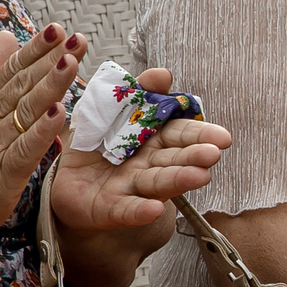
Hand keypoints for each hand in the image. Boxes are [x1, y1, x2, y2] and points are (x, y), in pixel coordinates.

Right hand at [0, 24, 79, 242]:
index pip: (15, 70)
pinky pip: (25, 148)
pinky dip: (41, 131)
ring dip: (50, 86)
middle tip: (76, 39)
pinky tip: (58, 113)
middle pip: (25, 84)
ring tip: (70, 64)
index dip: (37, 49)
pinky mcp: (4, 172)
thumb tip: (7, 36)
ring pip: (27, 110)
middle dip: (51, 60)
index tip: (59, 29)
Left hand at [49, 68, 233, 232]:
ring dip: (179, 179)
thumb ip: (136, 92)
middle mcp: (148, 165)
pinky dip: (140, 211)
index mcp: (151, 140)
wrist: (64, 182)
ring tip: (200, 176)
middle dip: (194, 156)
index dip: (201, 134)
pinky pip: (126, 210)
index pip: (180, 134)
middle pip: (174, 159)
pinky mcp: (111, 210)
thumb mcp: (107, 109)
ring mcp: (132, 188)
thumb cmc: (93, 145)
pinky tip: (154, 209)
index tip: (222, 137)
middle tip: (213, 153)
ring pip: (158, 182)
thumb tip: (163, 75)